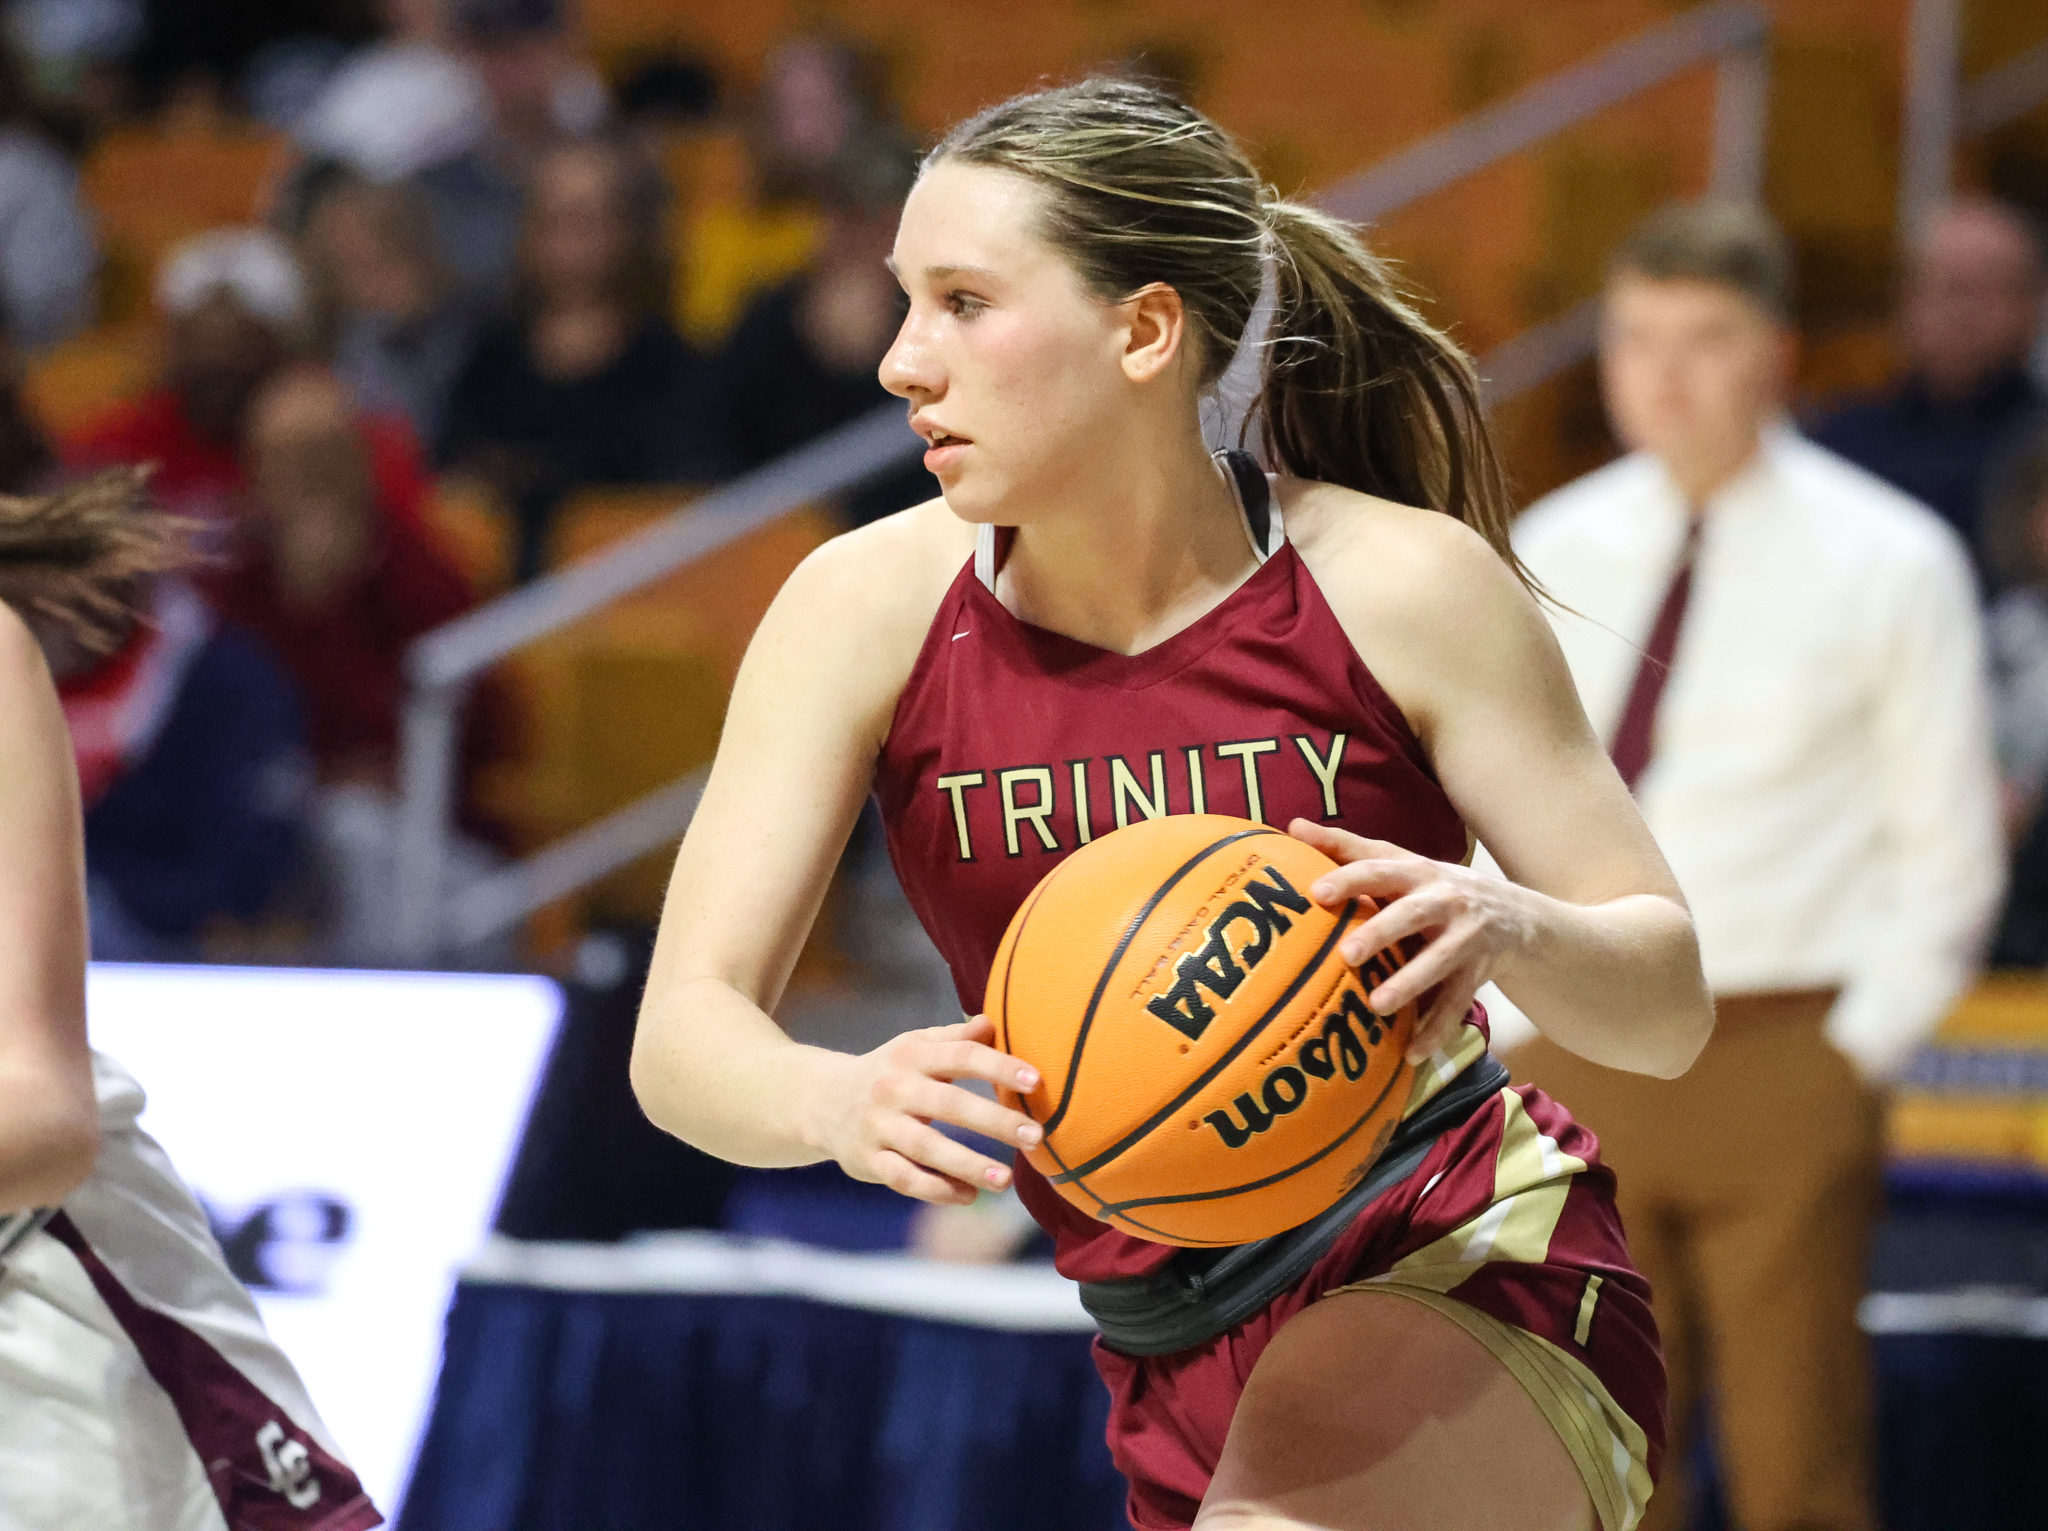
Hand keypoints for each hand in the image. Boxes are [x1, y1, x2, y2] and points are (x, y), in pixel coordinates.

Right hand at [805, 1016, 1044, 1205]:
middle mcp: (895, 1088)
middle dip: (995, 1121)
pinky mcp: (868, 1160)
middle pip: (950, 1104)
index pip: (962, 1056)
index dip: (999, 1066)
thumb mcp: (916, 1046)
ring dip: (968, 1165)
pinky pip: (905, 1179)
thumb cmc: (890, 1071)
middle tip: (1035, 1135)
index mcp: (913, 1055)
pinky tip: (969, 1196)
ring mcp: (879, 1126)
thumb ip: (955, 1038)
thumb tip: (992, 1022)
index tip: (1036, 1081)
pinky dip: (937, 1190)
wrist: (822, 1100)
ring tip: (1006, 1180)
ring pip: (927, 1149)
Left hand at [1291, 819, 1538, 1064]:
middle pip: (1411, 914)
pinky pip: (1457, 1004)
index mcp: (1417, 872)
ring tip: (1378, 1006)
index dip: (1350, 878)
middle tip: (1347, 954)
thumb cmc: (1434, 888)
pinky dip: (1436, 1029)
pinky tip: (1412, 1053)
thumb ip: (1348, 849)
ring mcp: (1465, 938)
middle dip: (1381, 932)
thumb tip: (1294, 826)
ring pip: (1439, 962)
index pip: (1380, 870)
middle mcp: (1444, 900)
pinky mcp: (1478, 973)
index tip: (1317, 892)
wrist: (1516, 916)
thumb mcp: (1401, 863)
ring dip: (1409, 984)